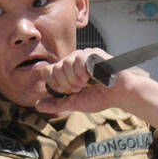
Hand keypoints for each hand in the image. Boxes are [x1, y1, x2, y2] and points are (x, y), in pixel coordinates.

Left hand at [32, 48, 146, 113]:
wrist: (120, 94)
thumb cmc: (100, 98)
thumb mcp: (74, 103)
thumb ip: (56, 104)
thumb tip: (37, 105)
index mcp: (67, 71)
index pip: (48, 70)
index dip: (54, 83)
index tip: (67, 91)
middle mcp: (73, 61)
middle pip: (56, 67)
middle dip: (66, 83)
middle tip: (79, 88)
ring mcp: (83, 55)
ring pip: (66, 62)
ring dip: (75, 78)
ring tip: (86, 83)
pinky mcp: (93, 52)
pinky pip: (79, 58)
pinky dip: (83, 71)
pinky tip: (91, 76)